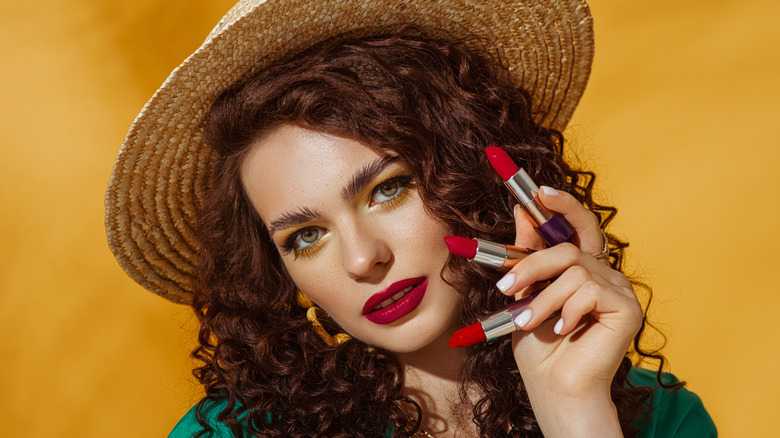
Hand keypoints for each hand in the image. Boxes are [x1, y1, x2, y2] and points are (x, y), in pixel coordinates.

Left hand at [501, 186, 642, 436]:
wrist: (553, 387)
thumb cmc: (538, 345)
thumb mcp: (526, 292)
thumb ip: (529, 253)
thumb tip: (523, 211)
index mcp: (583, 268)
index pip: (578, 225)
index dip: (562, 204)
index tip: (536, 191)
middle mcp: (605, 274)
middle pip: (571, 245)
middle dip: (533, 262)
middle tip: (505, 285)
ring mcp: (620, 290)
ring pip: (573, 268)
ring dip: (541, 297)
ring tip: (524, 322)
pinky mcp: (627, 308)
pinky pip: (588, 290)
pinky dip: (565, 310)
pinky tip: (561, 330)